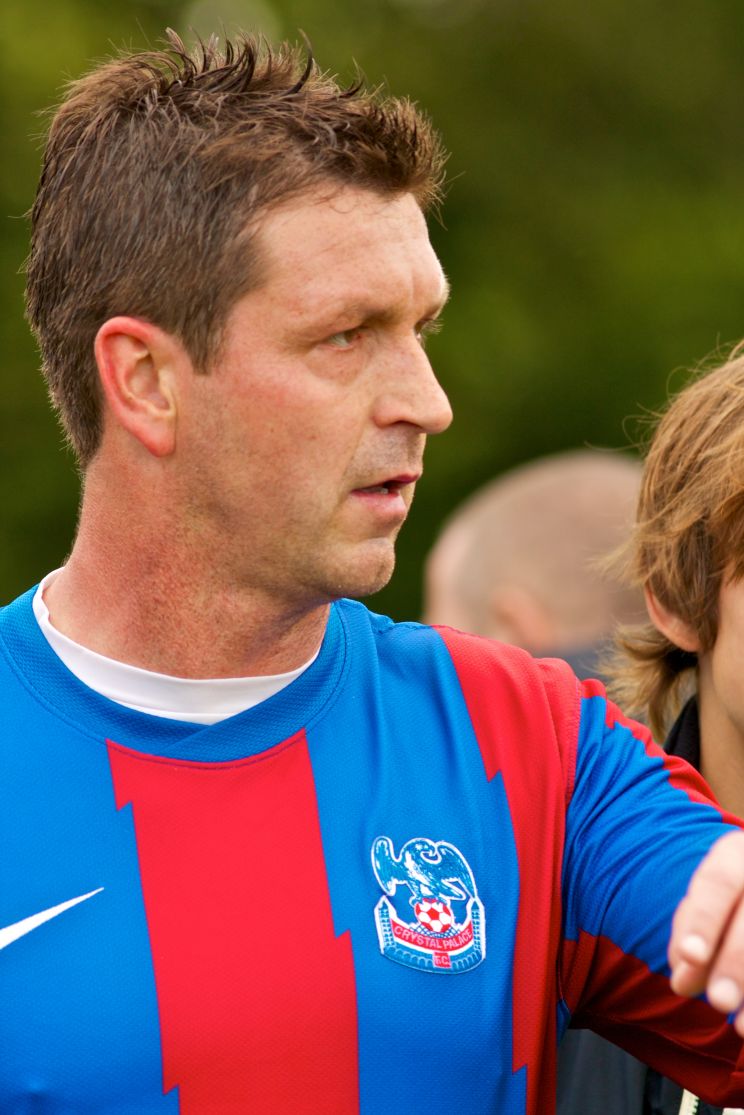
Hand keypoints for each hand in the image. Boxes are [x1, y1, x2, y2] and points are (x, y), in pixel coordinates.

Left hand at [669, 829, 743, 1033]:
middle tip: (718, 1001)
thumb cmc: (728, 903)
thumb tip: (682, 982)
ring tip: (741, 1028)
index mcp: (736, 853)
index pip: (718, 882)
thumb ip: (691, 939)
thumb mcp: (708, 906)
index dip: (703, 919)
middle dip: (735, 961)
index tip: (689, 956)